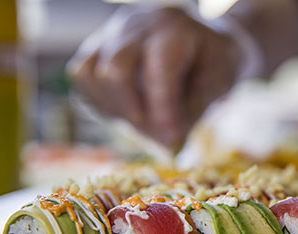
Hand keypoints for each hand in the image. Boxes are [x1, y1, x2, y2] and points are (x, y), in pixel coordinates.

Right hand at [68, 7, 242, 148]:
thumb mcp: (216, 86)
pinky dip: (99, 101)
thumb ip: (192, 112)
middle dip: (135, 113)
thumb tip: (165, 143)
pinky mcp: (96, 49)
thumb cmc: (209, 65)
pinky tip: (124, 108)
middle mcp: (137, 25)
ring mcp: (111, 35)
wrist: (195, 43)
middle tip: (157, 135)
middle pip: (115, 71)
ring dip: (115, 109)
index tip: (171, 141)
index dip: (162, 109)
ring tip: (142, 119)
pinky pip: (82, 77)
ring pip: (92, 75)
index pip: (159, 69)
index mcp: (174, 30)